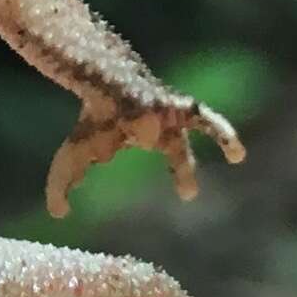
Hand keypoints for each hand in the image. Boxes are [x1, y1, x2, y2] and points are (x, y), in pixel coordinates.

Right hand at [46, 89, 245, 217]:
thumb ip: (63, 184)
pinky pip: (208, 120)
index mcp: (137, 134)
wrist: (105, 81)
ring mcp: (171, 114)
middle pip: (174, 148)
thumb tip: (58, 215)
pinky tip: (238, 154)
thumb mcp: (74, 155)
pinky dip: (222, 135)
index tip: (173, 191)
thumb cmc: (91, 118)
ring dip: (217, 137)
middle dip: (182, 170)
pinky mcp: (181, 108)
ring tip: (238, 155)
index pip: (148, 150)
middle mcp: (159, 125)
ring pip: (198, 125)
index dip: (160, 169)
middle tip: (187, 194)